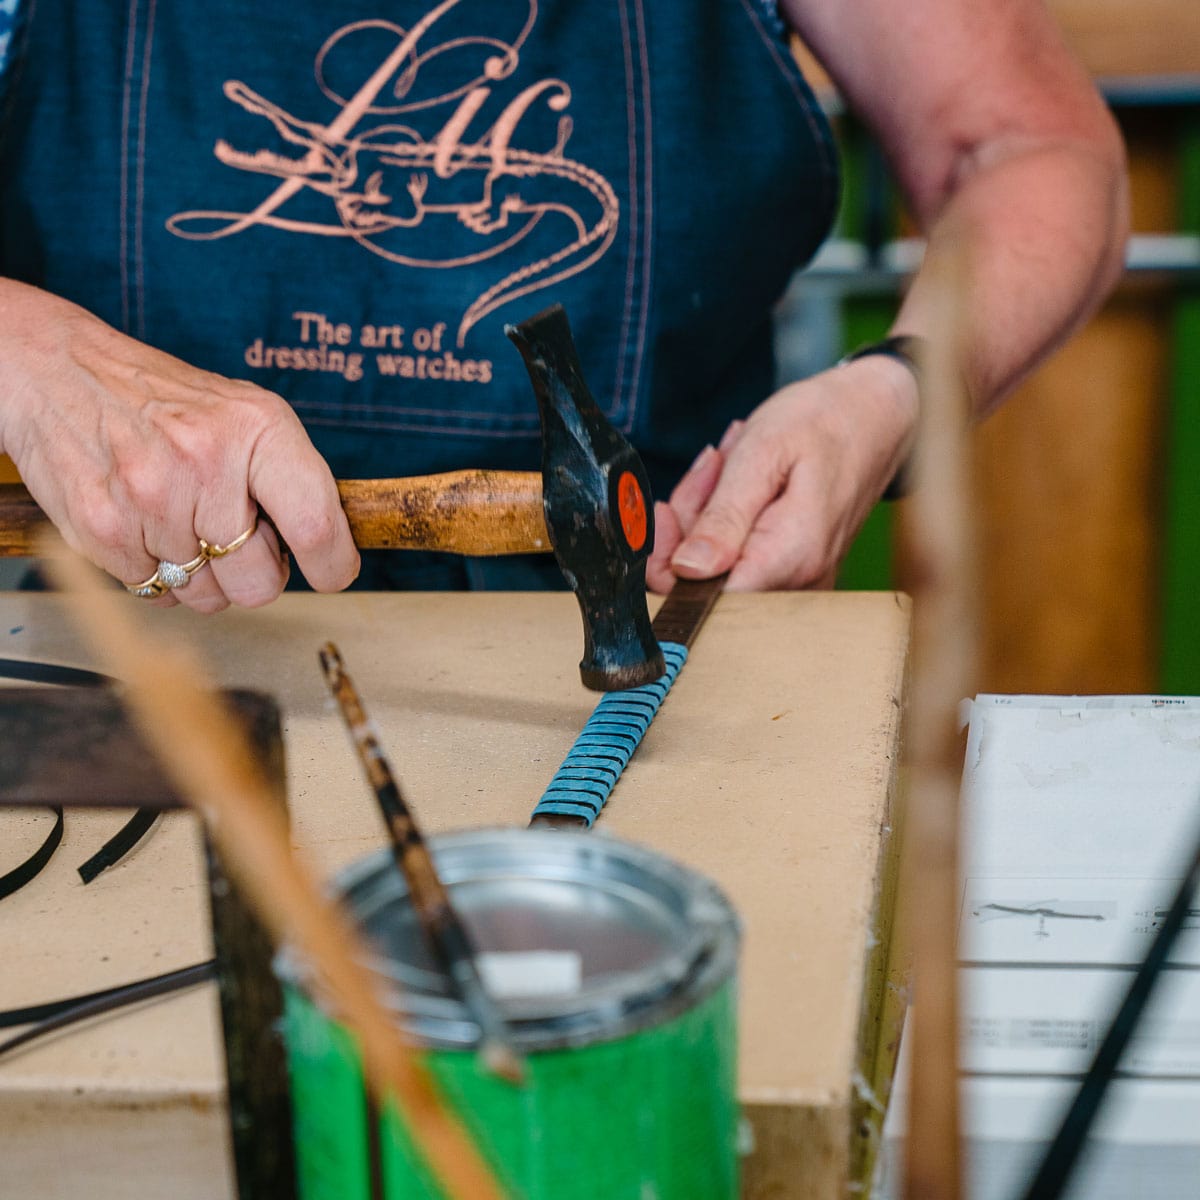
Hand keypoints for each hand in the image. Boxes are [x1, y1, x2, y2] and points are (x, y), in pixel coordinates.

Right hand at [0, 280, 359, 609]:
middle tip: (234, 537)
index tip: (331, 573)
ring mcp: (150, 499)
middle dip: (255, 574)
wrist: (60, 374)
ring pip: (207, 597)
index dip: (333, 566)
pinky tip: (147, 524)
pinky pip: (156, 593)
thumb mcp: (248, 415)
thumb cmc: (168, 403)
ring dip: (202, 575)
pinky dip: (156, 571)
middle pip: (259, 584)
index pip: (316, 525)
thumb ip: (293, 478)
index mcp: (257, 429)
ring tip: (182, 519)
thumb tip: (333, 546)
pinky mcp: (103, 530)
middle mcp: (205, 462)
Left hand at [645, 354, 917, 591]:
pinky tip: (743, 481)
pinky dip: (730, 518)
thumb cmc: (824, 421)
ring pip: (720, 567)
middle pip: (707, 582)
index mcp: (788, 558)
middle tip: (710, 466)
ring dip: (709, 512)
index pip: (703, 598)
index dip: (669, 561)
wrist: (878, 413)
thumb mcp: (762, 454)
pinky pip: (744, 557)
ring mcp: (802, 579)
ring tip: (731, 462)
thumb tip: (686, 570)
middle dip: (690, 523)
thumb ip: (723, 517)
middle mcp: (799, 581)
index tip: (664, 510)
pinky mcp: (798, 569)